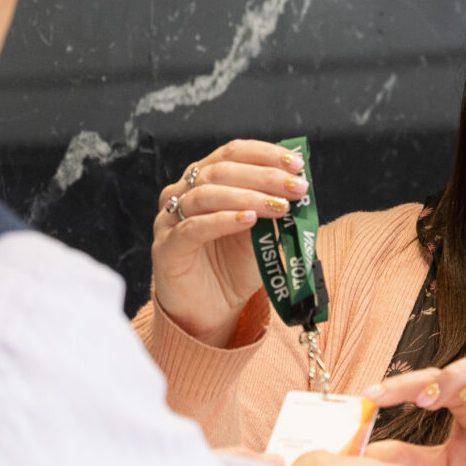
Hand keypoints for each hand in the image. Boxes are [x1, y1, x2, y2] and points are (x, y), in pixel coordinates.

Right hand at [148, 140, 306, 348]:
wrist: (213, 312)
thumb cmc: (235, 267)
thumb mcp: (261, 233)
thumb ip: (272, 208)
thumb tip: (299, 184)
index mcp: (205, 181)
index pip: (232, 153)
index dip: (265, 154)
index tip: (296, 164)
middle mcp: (183, 193)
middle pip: (221, 170)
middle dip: (264, 176)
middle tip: (296, 187)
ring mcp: (170, 220)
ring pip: (206, 195)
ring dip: (248, 197)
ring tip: (279, 207)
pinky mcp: (166, 249)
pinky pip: (193, 228)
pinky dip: (223, 220)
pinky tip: (249, 221)